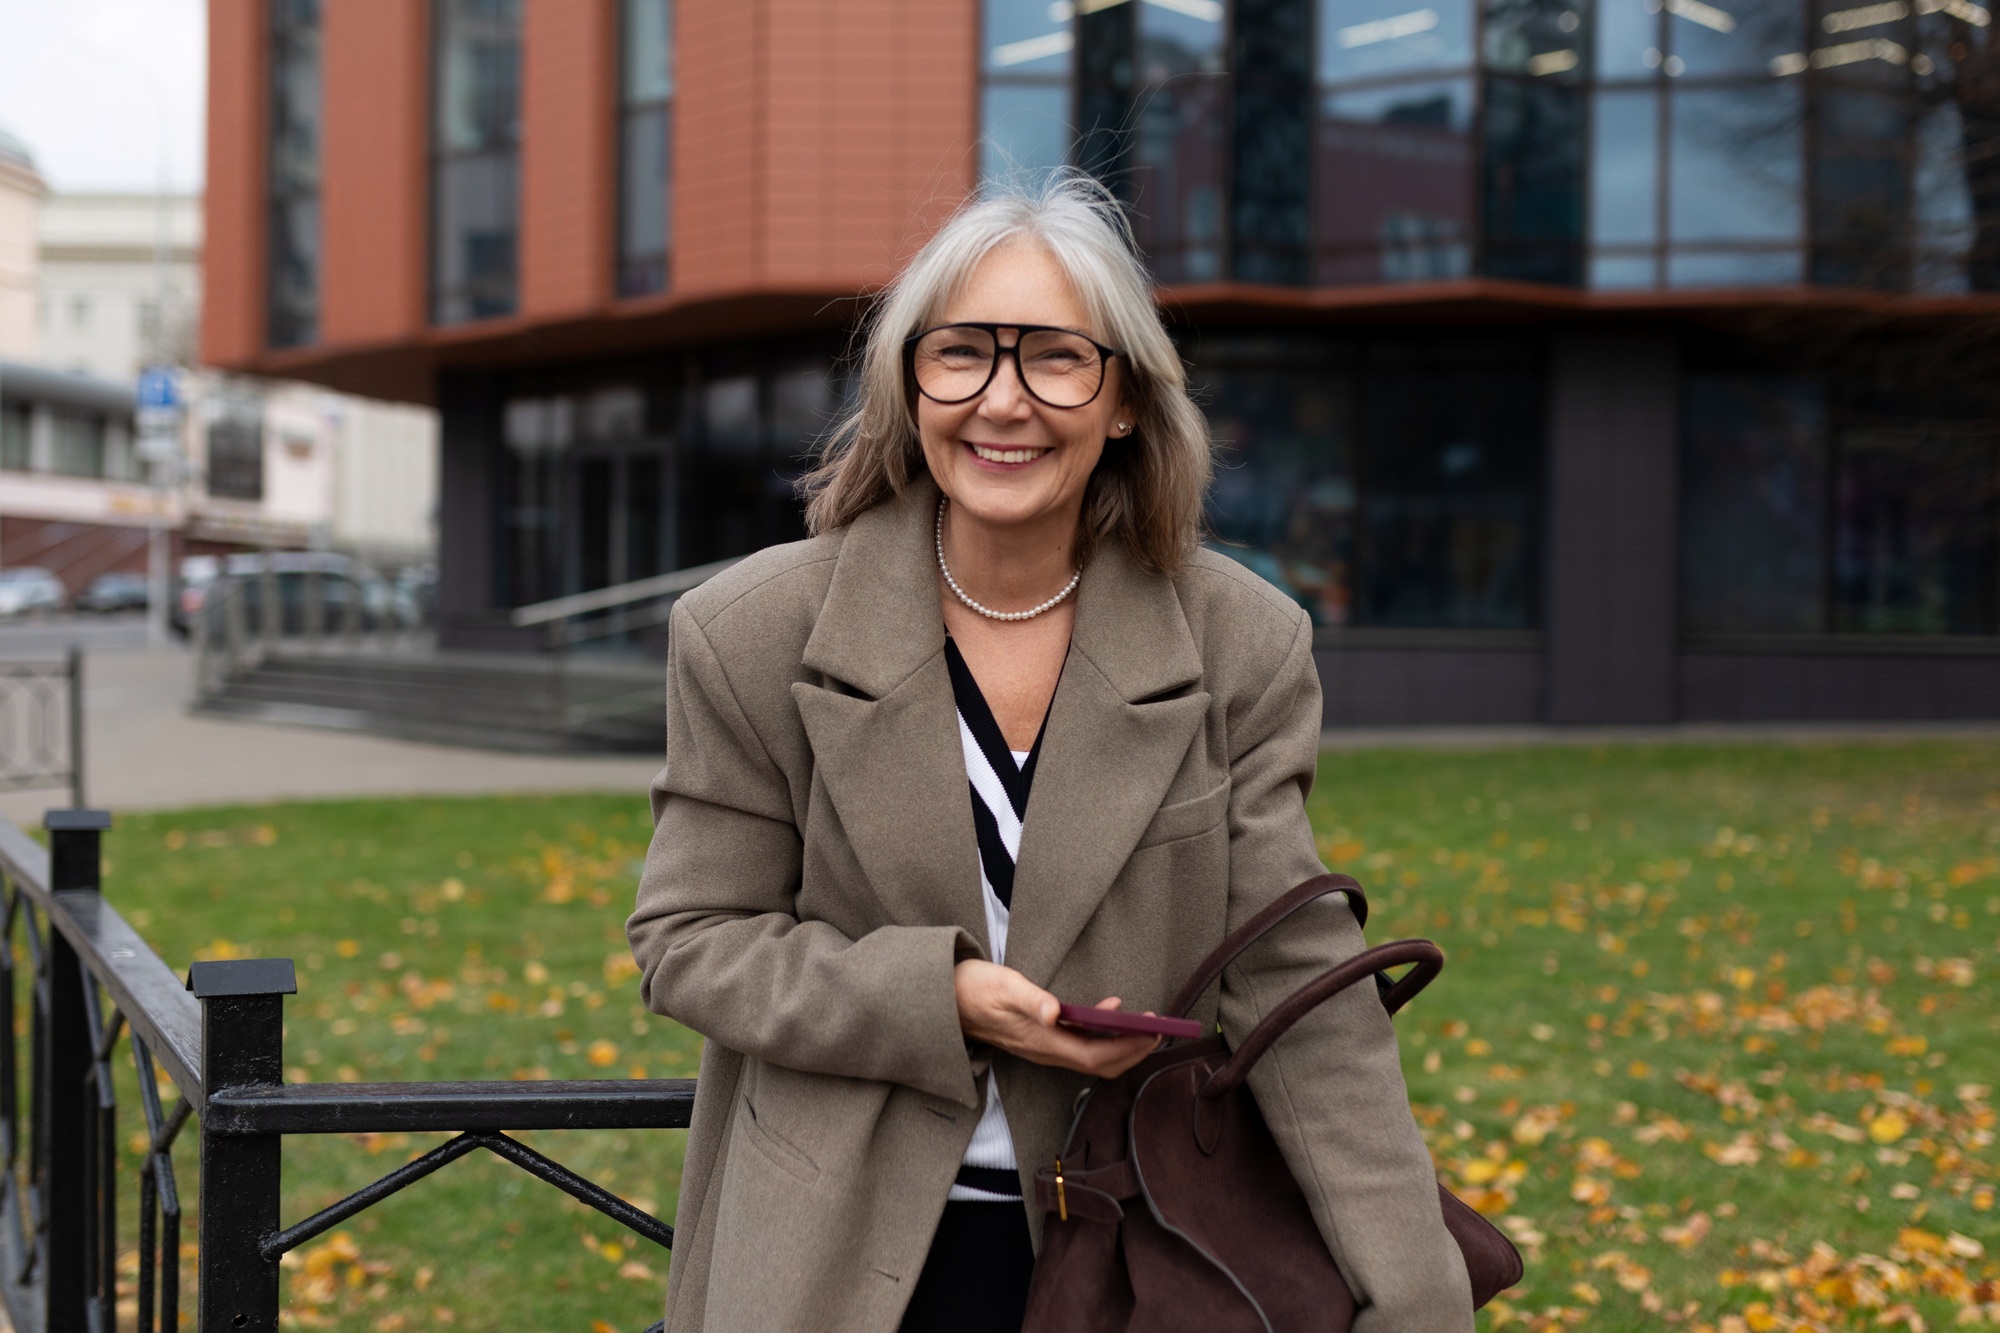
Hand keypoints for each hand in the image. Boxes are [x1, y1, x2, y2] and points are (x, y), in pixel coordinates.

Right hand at [954, 959, 1158, 1078]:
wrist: (945, 1000)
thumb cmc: (975, 989)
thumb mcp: (1003, 986)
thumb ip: (1030, 1000)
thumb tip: (1055, 1012)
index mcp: (1041, 1041)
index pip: (1095, 1056)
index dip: (1126, 1048)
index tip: (1151, 1032)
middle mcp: (1045, 1051)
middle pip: (1099, 1064)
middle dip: (1133, 1051)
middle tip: (1159, 1030)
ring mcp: (1043, 1047)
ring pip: (1091, 1058)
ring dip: (1121, 1046)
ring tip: (1144, 1026)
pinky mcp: (1040, 1039)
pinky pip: (1079, 1046)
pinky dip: (1102, 1036)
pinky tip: (1108, 1014)